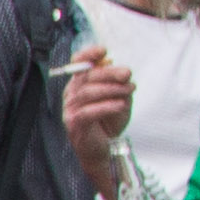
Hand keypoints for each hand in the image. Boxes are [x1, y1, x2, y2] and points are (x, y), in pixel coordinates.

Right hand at [60, 57, 134, 180]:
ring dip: (112, 90)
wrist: (104, 149)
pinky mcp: (74, 124)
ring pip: (88, 93)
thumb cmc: (109, 122)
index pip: (77, 64)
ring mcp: (70, 110)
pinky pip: (89, 112)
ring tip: (129, 91)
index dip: (88, 55)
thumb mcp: (118, 98)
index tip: (104, 51)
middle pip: (86, 77)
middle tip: (128, 74)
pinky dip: (106, 106)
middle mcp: (71, 95)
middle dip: (109, 73)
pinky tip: (121, 105)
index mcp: (79, 85)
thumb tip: (120, 69)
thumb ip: (118, 84)